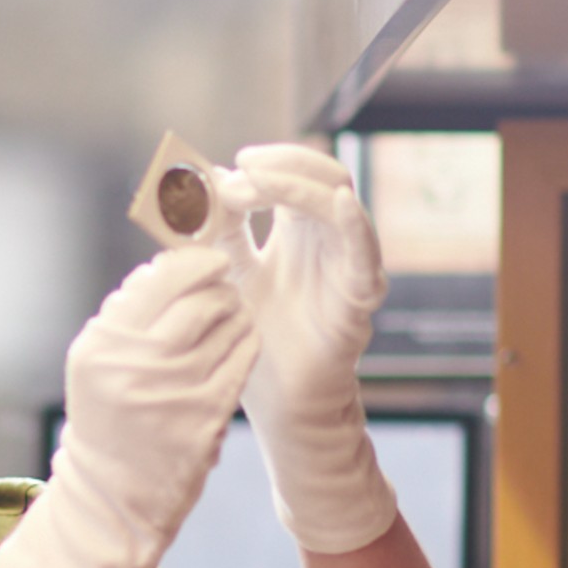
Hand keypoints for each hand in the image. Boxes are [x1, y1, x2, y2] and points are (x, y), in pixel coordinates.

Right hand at [0, 245, 258, 567]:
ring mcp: (175, 392)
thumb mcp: (97, 362)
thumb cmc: (108, 419)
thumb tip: (172, 263)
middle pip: (202, 297)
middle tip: (224, 288)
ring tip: (231, 317)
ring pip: (229, 324)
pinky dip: (247, 341)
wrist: (111, 498)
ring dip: (237, 313)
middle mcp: (136, 365)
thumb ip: (128, 313)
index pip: (162, 278)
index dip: (195, 261)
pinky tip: (239, 343)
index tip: (210, 260)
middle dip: (221, 286)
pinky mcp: (207, 416)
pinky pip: (243, 357)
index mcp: (102, 345)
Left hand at [230, 144, 398, 553]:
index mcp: (296, 232)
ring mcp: (348, 262)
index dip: (261, 167)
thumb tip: (202, 184)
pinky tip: (338, 203)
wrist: (279, 404)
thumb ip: (218, 233)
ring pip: (340, 201)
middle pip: (321, 175)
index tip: (221, 174)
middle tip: (243, 166)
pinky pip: (366, 251)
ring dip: (300, 185)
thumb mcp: (227, 276)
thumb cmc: (258, 342)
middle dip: (282, 163)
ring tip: (261, 181)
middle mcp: (326, 240)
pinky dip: (356, 224)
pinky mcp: (361, 294)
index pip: (290, 175)